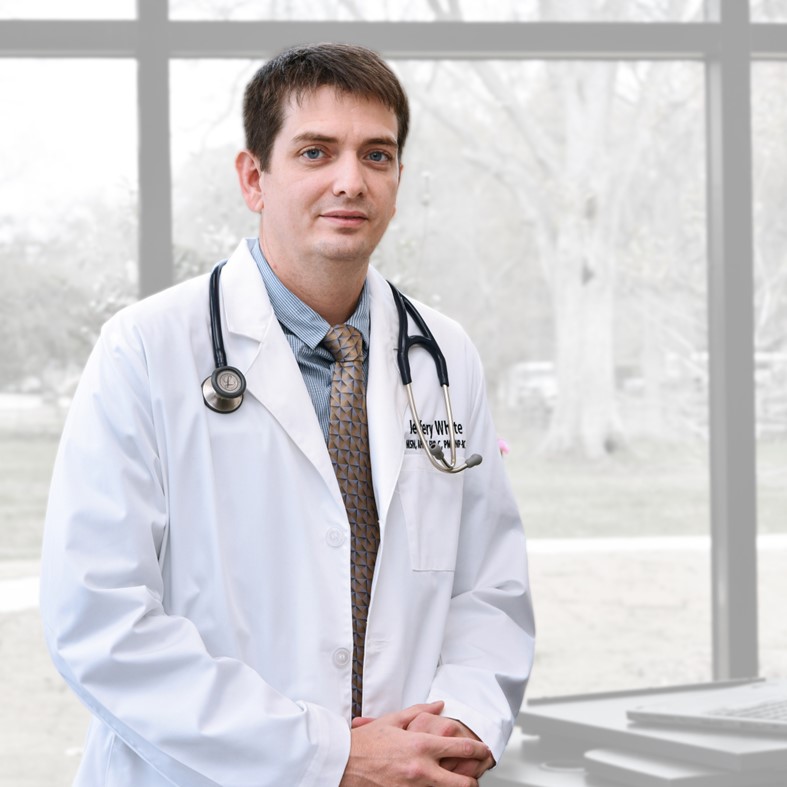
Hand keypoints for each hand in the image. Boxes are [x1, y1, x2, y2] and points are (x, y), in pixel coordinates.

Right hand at [340, 701, 490, 785]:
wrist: (343, 765)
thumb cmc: (365, 743)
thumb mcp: (393, 720)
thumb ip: (420, 711)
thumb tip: (439, 705)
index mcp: (421, 745)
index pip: (461, 748)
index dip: (478, 750)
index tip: (484, 751)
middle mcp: (422, 770)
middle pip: (463, 783)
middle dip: (473, 780)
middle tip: (474, 775)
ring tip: (456, 781)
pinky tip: (435, 786)